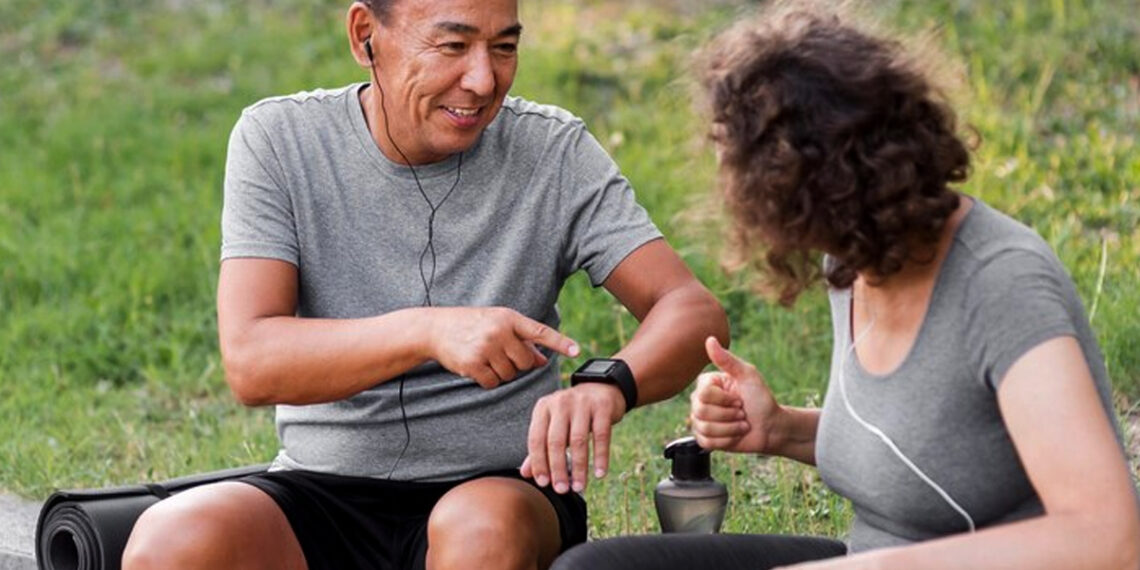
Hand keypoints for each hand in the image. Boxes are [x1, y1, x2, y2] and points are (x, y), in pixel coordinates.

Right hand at [428, 307, 579, 388]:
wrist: (436, 328)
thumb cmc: (473, 325)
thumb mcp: (498, 324)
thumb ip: (522, 340)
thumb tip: (542, 360)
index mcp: (509, 318)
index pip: (540, 332)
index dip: (560, 342)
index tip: (576, 351)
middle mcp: (499, 332)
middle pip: (526, 361)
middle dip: (518, 364)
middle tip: (502, 355)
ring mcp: (486, 348)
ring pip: (510, 374)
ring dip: (502, 372)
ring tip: (487, 358)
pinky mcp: (473, 364)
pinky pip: (493, 382)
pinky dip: (488, 380)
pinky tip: (478, 367)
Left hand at [520, 382, 625, 493]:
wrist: (600, 389)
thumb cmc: (572, 414)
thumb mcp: (553, 425)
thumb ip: (540, 447)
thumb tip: (525, 474)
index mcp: (543, 407)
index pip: (536, 439)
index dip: (539, 463)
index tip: (543, 483)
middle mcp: (560, 403)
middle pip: (556, 441)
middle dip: (558, 469)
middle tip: (561, 489)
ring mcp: (582, 403)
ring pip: (578, 440)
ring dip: (579, 467)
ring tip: (579, 486)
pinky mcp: (602, 406)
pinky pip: (601, 436)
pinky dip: (600, 457)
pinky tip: (599, 474)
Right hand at [690, 336, 781, 453]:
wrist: (770, 426)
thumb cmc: (761, 399)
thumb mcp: (748, 375)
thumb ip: (727, 359)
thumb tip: (710, 339)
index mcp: (707, 384)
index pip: (703, 394)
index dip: (724, 399)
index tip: (739, 398)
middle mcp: (700, 401)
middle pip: (701, 411)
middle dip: (729, 414)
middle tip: (741, 412)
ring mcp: (700, 420)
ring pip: (704, 428)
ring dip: (730, 428)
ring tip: (741, 423)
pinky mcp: (705, 439)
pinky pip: (707, 442)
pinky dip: (726, 440)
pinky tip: (735, 434)